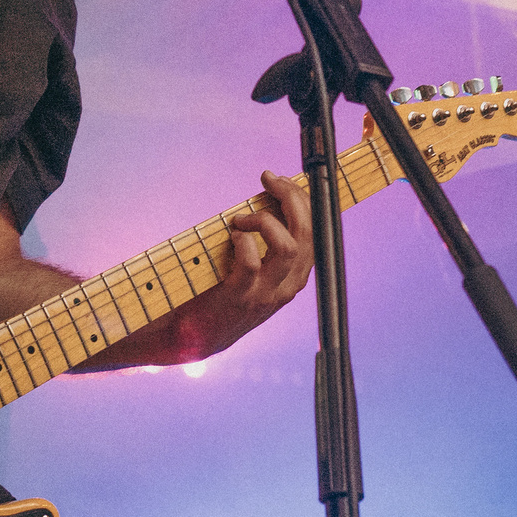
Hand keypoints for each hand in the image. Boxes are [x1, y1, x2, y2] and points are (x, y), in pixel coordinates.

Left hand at [187, 169, 315, 352]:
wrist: (200, 336)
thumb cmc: (225, 291)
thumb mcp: (258, 268)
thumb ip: (267, 241)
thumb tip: (269, 199)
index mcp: (296, 274)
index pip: (316, 230)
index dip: (302, 199)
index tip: (280, 180)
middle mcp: (289, 285)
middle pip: (308, 232)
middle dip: (292, 197)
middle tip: (269, 180)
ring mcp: (267, 293)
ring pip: (288, 246)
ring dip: (265, 221)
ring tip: (242, 218)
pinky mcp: (242, 297)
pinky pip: (251, 262)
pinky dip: (242, 241)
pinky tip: (232, 235)